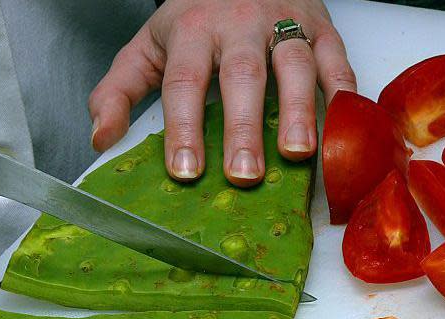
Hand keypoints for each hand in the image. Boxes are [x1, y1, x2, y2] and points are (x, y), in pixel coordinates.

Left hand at [89, 0, 355, 187]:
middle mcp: (239, 23)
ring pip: (294, 64)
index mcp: (191, 29)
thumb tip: (102, 140)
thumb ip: (119, 90)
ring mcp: (285, 22)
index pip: (184, 80)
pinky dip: (342, 91)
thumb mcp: (148, 45)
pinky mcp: (322, 26)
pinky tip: (343, 124)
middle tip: (242, 175)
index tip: (185, 170)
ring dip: (299, 110)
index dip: (184, 126)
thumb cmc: (196, 16)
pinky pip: (336, 58)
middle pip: (241, 75)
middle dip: (243, 127)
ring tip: (297, 154)